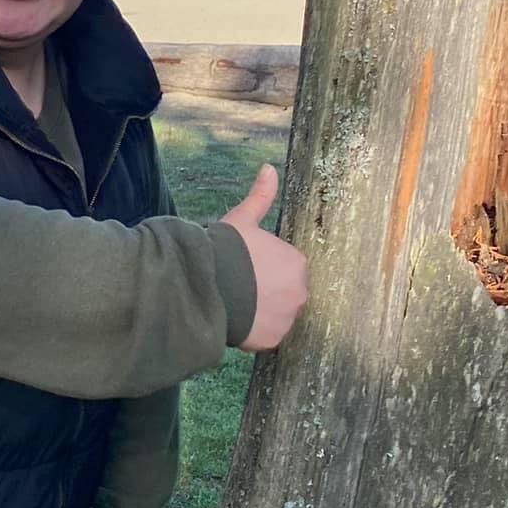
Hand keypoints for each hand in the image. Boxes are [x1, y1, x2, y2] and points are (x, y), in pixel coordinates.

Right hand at [221, 163, 308, 352]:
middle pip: (285, 293)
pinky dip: (254, 331)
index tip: (246, 267)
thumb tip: (268, 167)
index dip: (264, 267)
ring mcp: (287, 318)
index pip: (286, 267)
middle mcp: (300, 292)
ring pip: (276, 315)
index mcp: (297, 263)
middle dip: (266, 291)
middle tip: (239, 286)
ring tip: (236, 303)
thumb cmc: (226, 249)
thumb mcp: (243, 220)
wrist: (207, 284)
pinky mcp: (273, 339)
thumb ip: (260, 196)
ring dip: (261, 311)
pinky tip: (236, 319)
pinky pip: (267, 335)